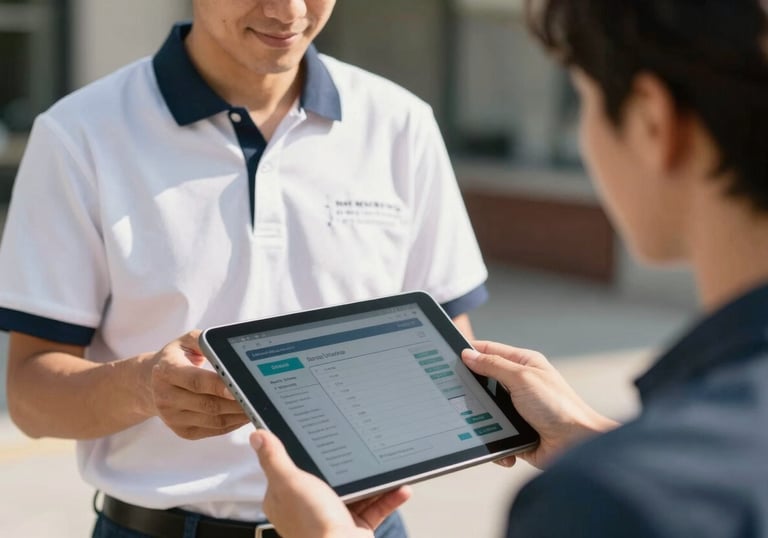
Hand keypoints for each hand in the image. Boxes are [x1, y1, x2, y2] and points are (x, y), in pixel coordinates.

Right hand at [147, 330, 248, 438]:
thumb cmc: (176, 358)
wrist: (150, 382)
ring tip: (256, 407)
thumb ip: (205, 340)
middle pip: (208, 404)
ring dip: (237, 416)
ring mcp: (172, 417)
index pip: (196, 381)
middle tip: (258, 399)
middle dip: (236, 403)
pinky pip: (212, 430)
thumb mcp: (186, 341)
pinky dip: (231, 424)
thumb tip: (226, 346)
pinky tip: (244, 416)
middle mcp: (166, 396)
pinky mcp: (182, 431)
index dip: (218, 386)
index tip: (239, 388)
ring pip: (213, 420)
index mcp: (166, 371)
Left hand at [251, 429, 411, 537]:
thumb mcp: (291, 483)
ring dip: (374, 480)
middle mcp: (309, 507)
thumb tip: (258, 436)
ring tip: (385, 468)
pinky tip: (399, 487)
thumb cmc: (313, 527)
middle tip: (361, 449)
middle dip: (349, 465)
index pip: (294, 467)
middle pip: (330, 477)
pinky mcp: (354, 527)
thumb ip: (275, 458)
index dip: (307, 452)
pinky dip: (388, 497)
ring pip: (356, 491)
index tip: (324, 436)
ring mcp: (333, 516)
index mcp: (287, 497)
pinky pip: (375, 507)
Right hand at [462, 341, 618, 468]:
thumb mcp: (522, 378)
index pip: (490, 350)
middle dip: (473, 389)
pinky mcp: (516, 430)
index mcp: (524, 364)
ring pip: (486, 409)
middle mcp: (520, 384)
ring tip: (485, 421)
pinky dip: (493, 438)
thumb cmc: (560, 408)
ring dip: (484, 418)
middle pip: (484, 380)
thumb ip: (493, 365)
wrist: (575, 446)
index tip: (451, 354)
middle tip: (460, 392)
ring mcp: (517, 408)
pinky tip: (501, 440)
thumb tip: (469, 355)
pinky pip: (494, 432)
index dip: (471, 351)